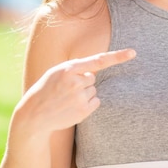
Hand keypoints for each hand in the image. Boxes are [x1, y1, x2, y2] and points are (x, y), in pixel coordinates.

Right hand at [16, 49, 135, 134]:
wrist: (34, 114)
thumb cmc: (46, 90)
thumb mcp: (56, 73)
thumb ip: (75, 68)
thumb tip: (95, 71)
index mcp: (68, 69)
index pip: (98, 60)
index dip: (117, 56)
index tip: (133, 53)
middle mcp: (76, 82)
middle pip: (93, 78)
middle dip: (82, 82)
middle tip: (66, 89)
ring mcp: (80, 97)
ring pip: (94, 90)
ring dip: (84, 94)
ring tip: (67, 99)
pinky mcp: (83, 111)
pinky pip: (95, 102)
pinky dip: (87, 104)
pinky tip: (72, 106)